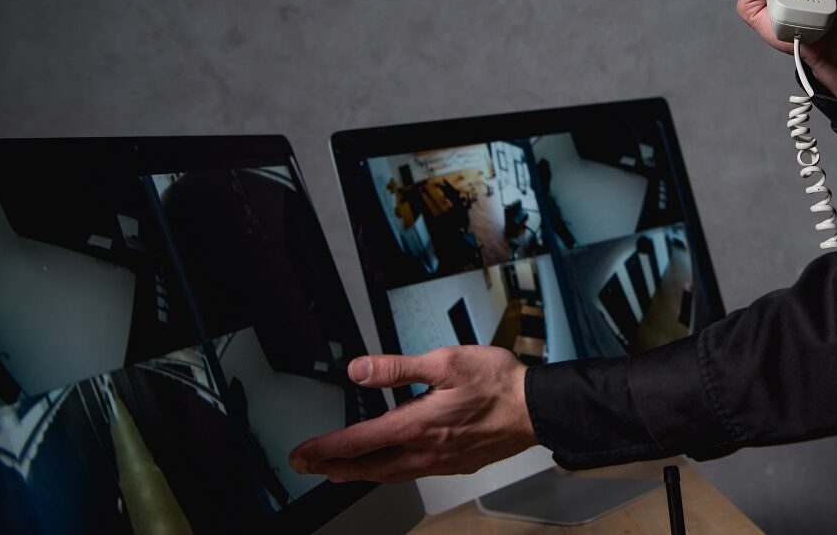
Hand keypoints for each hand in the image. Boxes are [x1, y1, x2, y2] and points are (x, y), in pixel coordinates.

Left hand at [287, 347, 535, 483]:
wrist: (535, 408)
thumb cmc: (497, 383)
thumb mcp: (444, 362)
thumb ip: (397, 368)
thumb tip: (359, 370)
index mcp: (416, 424)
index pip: (358, 442)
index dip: (324, 449)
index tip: (301, 454)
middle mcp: (425, 450)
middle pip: (368, 467)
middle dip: (334, 468)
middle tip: (309, 467)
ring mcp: (441, 461)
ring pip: (390, 474)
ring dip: (360, 474)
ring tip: (341, 472)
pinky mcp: (456, 464)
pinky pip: (412, 474)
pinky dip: (390, 473)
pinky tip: (391, 467)